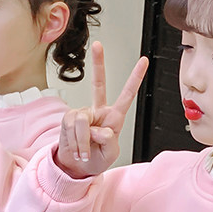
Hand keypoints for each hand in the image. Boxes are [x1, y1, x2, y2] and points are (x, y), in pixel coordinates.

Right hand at [56, 41, 148, 178]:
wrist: (76, 166)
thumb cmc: (96, 160)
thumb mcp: (110, 154)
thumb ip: (108, 141)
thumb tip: (99, 129)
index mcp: (114, 118)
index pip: (126, 95)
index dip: (135, 78)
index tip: (143, 61)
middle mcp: (98, 111)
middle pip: (98, 84)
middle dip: (98, 63)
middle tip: (97, 45)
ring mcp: (83, 114)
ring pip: (83, 120)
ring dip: (84, 141)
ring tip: (85, 153)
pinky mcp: (68, 118)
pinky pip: (72, 127)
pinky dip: (76, 142)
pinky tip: (78, 148)